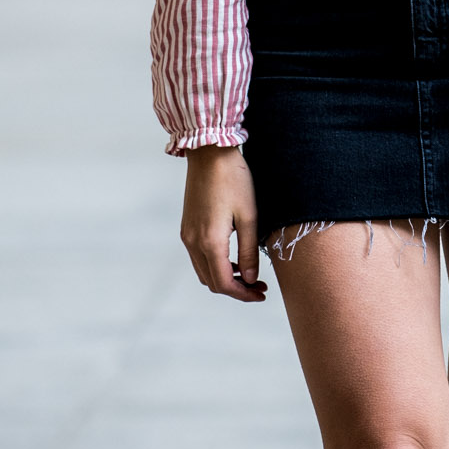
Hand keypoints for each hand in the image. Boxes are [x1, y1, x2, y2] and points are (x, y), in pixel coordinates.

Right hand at [179, 146, 267, 300]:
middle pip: (212, 282)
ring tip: (249, 274)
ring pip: (204, 272)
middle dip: (236, 289)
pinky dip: (215, 265)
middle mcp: (193, 242)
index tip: (262, 293)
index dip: (243, 294)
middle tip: (259, 286)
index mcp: (210, 241)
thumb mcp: (249, 216)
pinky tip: (233, 259)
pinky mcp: (187, 227)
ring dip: (225, 278)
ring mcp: (187, 235)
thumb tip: (249, 279)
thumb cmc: (234, 179)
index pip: (224, 283)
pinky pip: (199, 258)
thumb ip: (248, 251)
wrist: (210, 153)